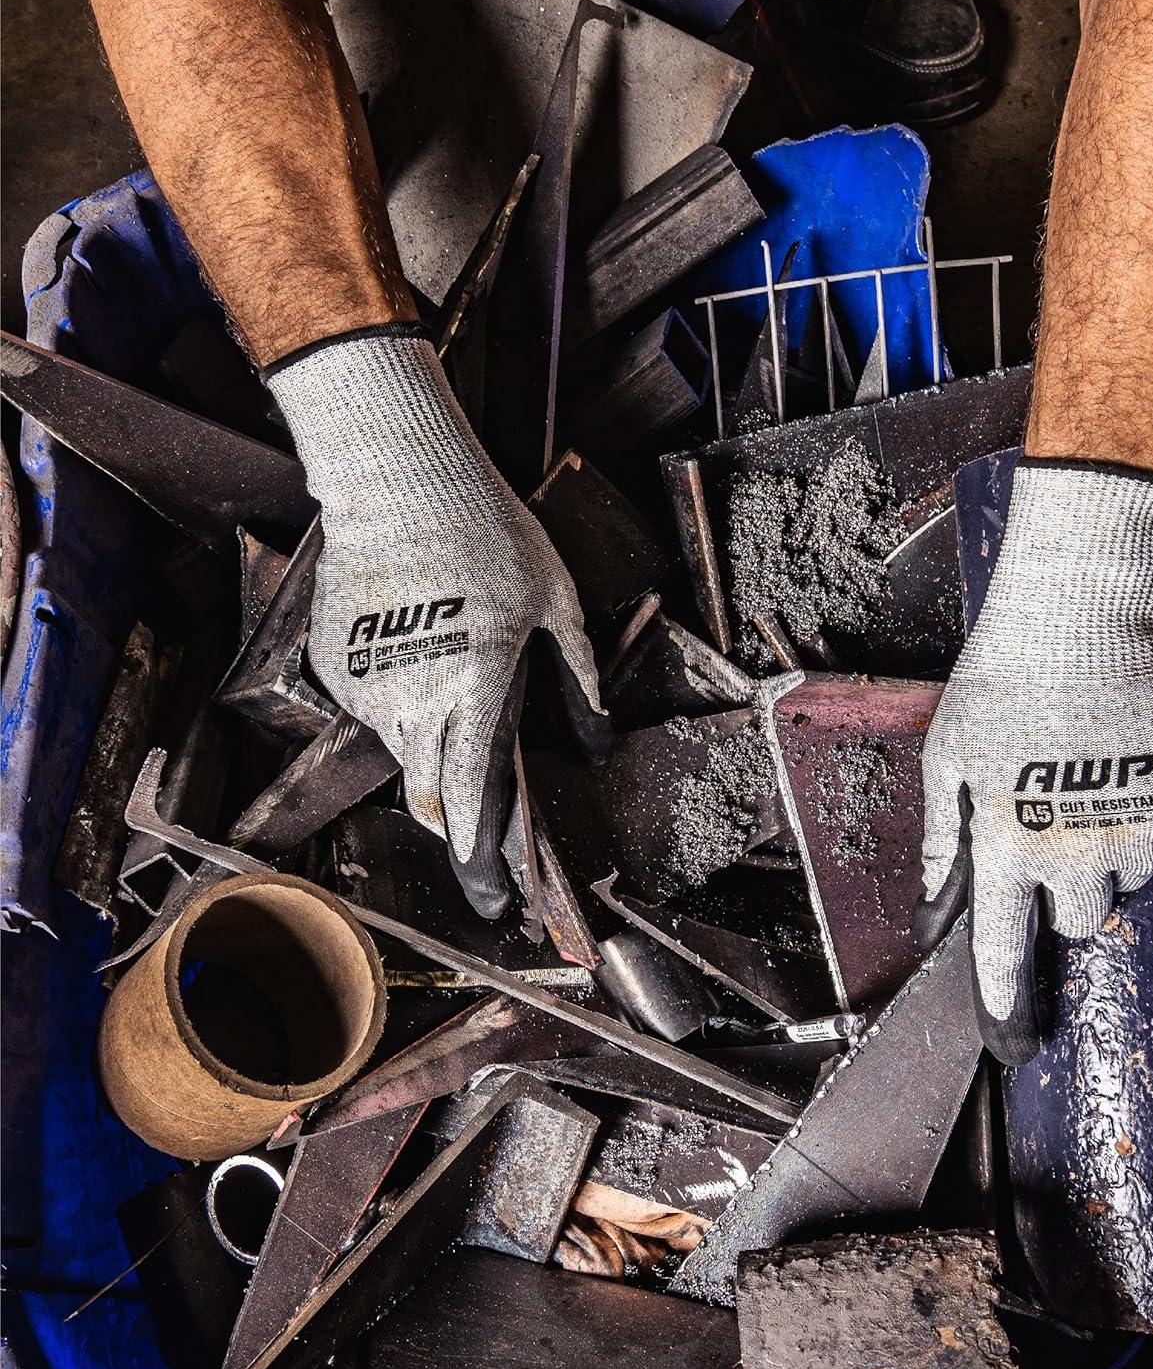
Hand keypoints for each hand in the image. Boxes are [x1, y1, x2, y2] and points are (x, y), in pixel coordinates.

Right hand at [266, 329, 603, 915]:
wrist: (397, 477)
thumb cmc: (486, 530)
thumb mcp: (556, 599)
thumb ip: (575, 672)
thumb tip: (599, 731)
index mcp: (479, 682)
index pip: (474, 793)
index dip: (484, 852)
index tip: (493, 891)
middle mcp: (418, 695)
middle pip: (429, 794)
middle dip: (452, 821)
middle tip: (474, 825)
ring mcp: (369, 683)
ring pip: (401, 749)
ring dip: (428, 743)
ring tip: (452, 676)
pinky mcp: (336, 665)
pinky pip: (373, 707)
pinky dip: (397, 699)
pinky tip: (416, 646)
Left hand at [920, 461, 1152, 1062]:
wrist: (1091, 618)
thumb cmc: (1005, 681)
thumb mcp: (949, 757)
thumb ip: (942, 840)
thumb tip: (932, 906)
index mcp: (1007, 846)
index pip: (1004, 947)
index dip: (1004, 1002)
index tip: (1010, 1043)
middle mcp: (1076, 854)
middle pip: (1080, 922)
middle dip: (1066, 894)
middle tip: (1059, 831)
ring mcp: (1142, 832)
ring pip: (1128, 881)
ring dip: (1110, 851)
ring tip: (1093, 779)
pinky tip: (1131, 765)